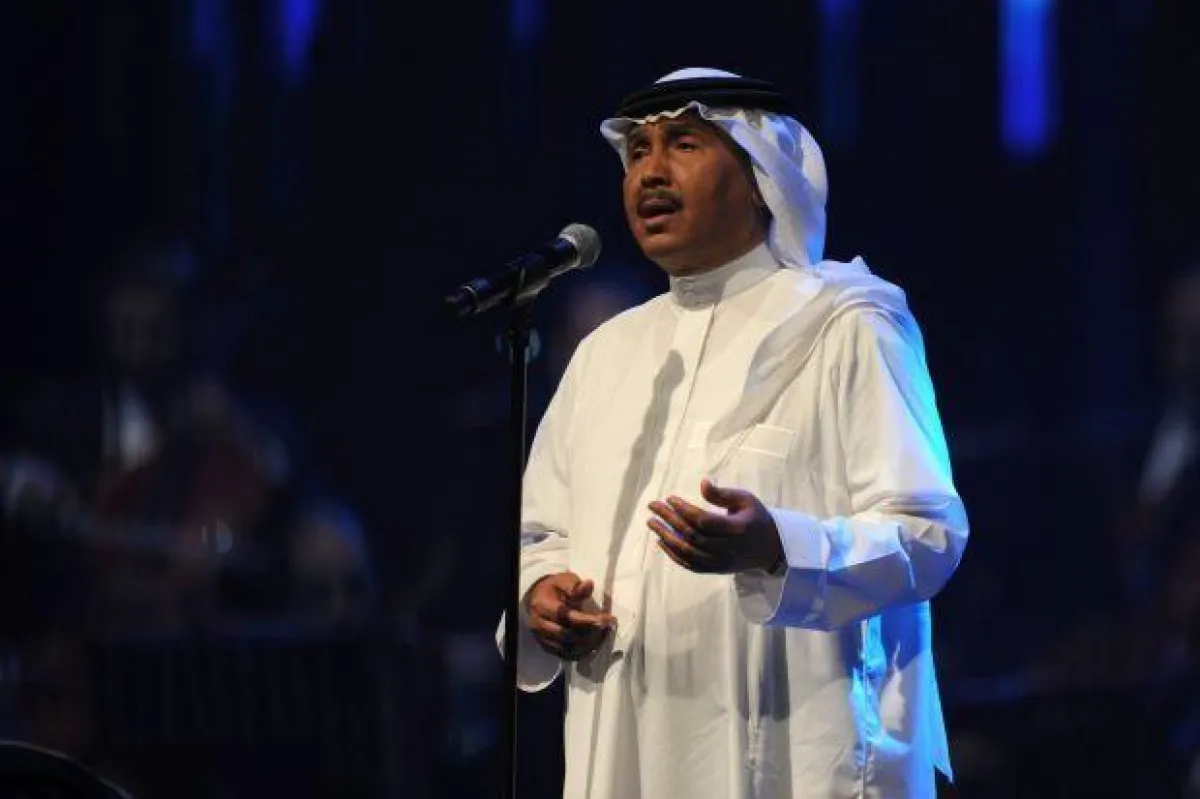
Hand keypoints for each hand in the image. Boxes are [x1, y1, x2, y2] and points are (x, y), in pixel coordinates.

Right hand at [524, 572, 614, 659]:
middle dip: (589, 632)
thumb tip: (589, 584)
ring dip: (586, 643)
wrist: (537, 598)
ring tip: (601, 635)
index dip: (587, 619)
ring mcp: (541, 636)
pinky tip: (591, 643)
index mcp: (542, 605)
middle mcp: (538, 623)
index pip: (566, 616)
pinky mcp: (545, 645)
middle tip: (605, 627)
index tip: (606, 619)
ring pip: (566, 645)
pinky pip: (564, 652)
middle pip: (567, 634)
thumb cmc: (554, 588)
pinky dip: (579, 650)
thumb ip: (576, 586)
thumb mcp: (564, 581)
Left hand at [647, 478, 783, 574]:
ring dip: (666, 537)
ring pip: (688, 552)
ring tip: (652, 522)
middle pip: (692, 535)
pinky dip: (673, 554)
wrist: (770, 548)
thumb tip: (702, 484)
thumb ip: (722, 494)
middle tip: (653, 506)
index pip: (703, 521)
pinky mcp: (715, 570)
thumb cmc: (755, 518)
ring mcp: (720, 562)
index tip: (669, 498)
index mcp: (737, 529)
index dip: (684, 510)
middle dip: (669, 520)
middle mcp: (727, 548)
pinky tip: (662, 540)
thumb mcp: (745, 500)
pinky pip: (690, 564)